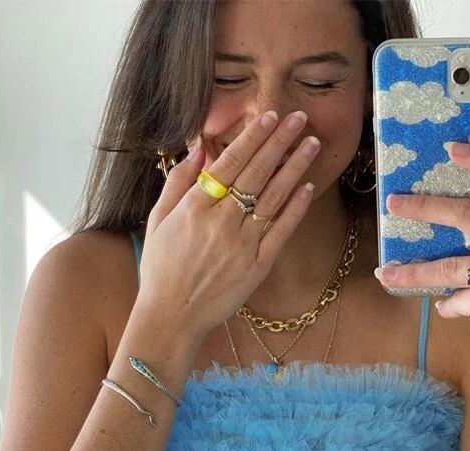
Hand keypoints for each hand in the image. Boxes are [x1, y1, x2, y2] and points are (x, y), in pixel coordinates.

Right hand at [136, 109, 320, 341]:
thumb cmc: (160, 269)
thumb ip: (177, 183)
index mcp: (195, 207)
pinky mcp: (257, 266)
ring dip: (295, 167)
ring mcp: (242, 244)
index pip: (229, 162)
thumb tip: (195, 149)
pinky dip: (295, 209)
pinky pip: (280, 232)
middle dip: (280, 141)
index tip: (269, 116)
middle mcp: (221, 222)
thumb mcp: (157, 221)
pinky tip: (308, 188)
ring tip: (312, 144)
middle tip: (300, 118)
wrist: (171, 316)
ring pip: (274, 197)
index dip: (252, 137)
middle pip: (257, 173)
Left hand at [378, 142, 469, 390]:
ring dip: (412, 270)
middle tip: (393, 202)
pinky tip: (447, 310)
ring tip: (386, 273)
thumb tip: (437, 227)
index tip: (451, 147)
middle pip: (468, 214)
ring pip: (450, 263)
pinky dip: (446, 306)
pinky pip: (454, 298)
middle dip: (425, 206)